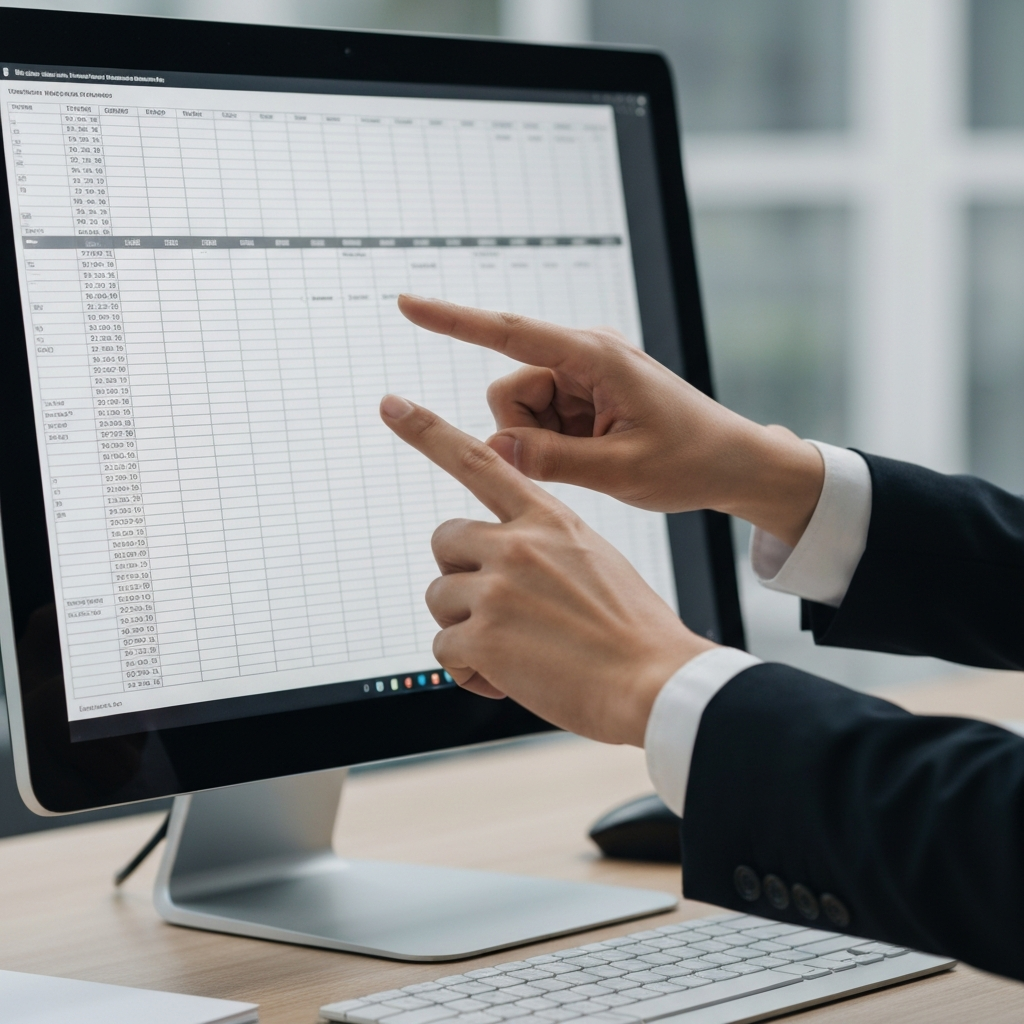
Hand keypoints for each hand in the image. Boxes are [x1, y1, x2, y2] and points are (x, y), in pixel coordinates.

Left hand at [379, 394, 714, 745]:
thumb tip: (502, 563)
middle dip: (458, 572)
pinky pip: (443, 648)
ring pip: (439, 597)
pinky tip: (507, 678)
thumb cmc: (633, 630)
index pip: (480, 460)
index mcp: (549, 518)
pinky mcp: (482, 636)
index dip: (429, 430)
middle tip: (490, 606)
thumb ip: (544, 548)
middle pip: (445, 539)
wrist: (654, 681)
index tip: (393, 404)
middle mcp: (517, 544)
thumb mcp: (595, 561)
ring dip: (464, 627)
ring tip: (512, 650)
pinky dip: (469, 671)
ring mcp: (496, 588)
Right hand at [398, 294, 823, 547]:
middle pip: (509, 391)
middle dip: (526, 434)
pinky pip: (540, 421)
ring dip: (543, 443)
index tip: (408, 303)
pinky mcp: (584, 395)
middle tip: (578, 460)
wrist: (732, 462)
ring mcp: (583, 374)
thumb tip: (495, 450)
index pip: (510, 332)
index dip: (454, 320)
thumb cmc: (691, 460)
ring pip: (520, 411)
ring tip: (595, 458)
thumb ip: (555, 462)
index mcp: (596, 356)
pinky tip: (596, 454)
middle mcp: (584, 355)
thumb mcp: (623, 471)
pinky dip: (555, 445)